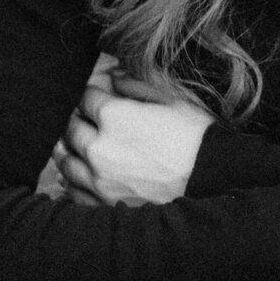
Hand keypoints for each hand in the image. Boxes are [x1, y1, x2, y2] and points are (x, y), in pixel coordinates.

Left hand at [53, 55, 211, 206]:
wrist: (213, 181)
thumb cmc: (197, 137)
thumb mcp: (173, 100)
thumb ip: (137, 85)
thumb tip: (114, 77)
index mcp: (114, 117)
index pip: (85, 97)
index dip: (92, 93)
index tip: (97, 95)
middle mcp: (99, 148)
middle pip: (70, 127)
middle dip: (76, 118)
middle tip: (85, 117)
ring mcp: (99, 179)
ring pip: (65, 161)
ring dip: (69, 150)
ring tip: (75, 145)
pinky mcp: (104, 203)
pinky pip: (74, 191)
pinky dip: (74, 181)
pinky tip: (83, 174)